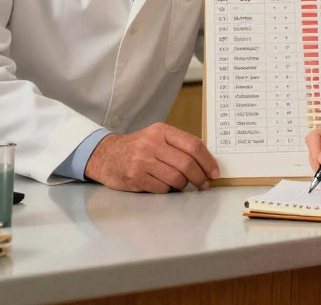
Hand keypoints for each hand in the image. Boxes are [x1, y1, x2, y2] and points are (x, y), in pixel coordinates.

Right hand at [84, 123, 219, 192]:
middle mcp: (152, 144)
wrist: (106, 155)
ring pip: (176, 178)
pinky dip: (167, 189)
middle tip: (203, 184)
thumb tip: (207, 161)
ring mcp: (142, 161)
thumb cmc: (138, 147)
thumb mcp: (157, 137)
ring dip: (183, 184)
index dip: (208, 161)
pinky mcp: (135, 177)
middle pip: (187, 164)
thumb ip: (179, 144)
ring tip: (180, 183)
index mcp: (161, 131)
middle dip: (200, 177)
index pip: (193, 145)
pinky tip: (163, 184)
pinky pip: (162, 188)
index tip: (214, 172)